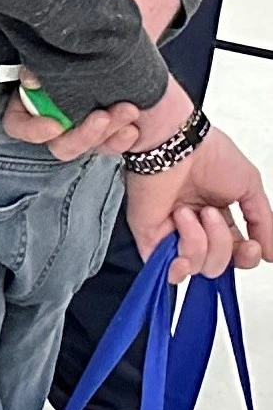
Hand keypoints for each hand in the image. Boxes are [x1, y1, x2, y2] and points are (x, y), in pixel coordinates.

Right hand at [0, 66, 169, 160]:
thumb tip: (31, 79)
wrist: (124, 51)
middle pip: (58, 144)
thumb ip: (41, 63)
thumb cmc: (85, 44)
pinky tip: (132, 128)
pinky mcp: (104, 137)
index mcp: (29, 101)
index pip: (19, 125)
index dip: (33, 130)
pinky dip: (121, 140)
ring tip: (128, 110)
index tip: (55, 125)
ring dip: (107, 133)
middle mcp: (53, 120)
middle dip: (82, 135)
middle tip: (102, 117)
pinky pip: (110, 147)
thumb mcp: (63, 49)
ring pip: (87, 146)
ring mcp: (80, 131)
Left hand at [125, 124, 271, 280]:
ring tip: (191, 210)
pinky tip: (183, 230)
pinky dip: (181, 260)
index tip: (251, 246)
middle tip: (213, 213)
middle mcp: (194, 228)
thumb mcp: (250, 187)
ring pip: (198, 267)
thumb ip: (263, 223)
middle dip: (223, 245)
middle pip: (218, 265)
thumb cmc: (208, 153)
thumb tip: (269, 254)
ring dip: (203, 239)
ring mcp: (171, 233)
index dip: (245, 256)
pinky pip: (168, 269)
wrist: (175, 140)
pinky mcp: (149, 236)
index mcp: (216, 217)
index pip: (234, 254)